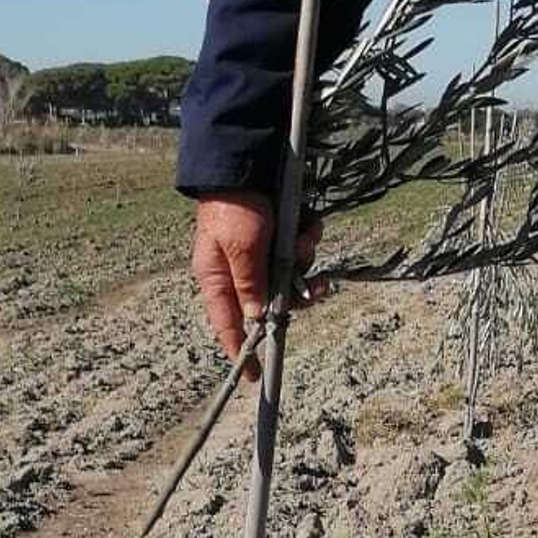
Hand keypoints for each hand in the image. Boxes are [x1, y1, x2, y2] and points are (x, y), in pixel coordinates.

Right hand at [190, 195, 321, 380]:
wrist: (246, 162)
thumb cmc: (234, 206)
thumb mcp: (241, 248)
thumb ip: (251, 284)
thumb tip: (258, 319)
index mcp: (218, 279)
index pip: (228, 325)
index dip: (240, 350)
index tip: (252, 376)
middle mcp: (239, 271)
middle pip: (272, 304)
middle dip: (298, 294)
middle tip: (319, 287)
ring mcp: (260, 256)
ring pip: (291, 277)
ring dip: (305, 261)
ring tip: (306, 238)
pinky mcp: (278, 239)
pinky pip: (300, 252)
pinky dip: (308, 239)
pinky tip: (308, 224)